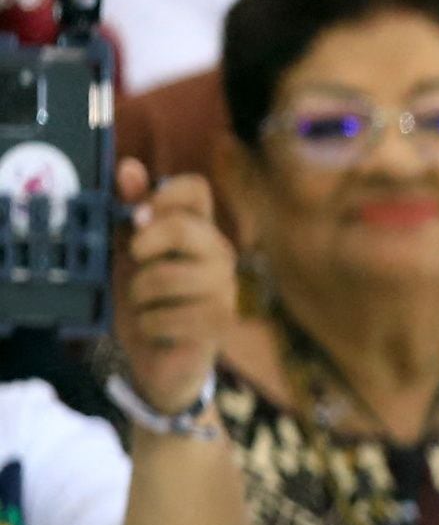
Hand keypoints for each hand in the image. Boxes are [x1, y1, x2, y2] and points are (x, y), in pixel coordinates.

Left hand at [109, 162, 235, 417]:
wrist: (159, 358)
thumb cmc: (146, 300)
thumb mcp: (129, 254)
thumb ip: (130, 213)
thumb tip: (129, 166)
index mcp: (199, 230)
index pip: (194, 188)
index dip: (163, 195)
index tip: (138, 217)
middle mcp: (219, 253)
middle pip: (185, 228)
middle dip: (144, 248)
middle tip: (136, 265)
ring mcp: (224, 288)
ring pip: (165, 277)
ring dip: (139, 296)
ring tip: (147, 305)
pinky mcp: (218, 323)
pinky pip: (163, 316)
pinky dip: (147, 325)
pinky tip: (157, 329)